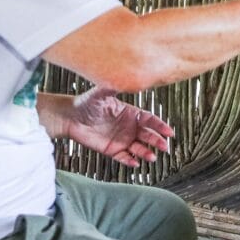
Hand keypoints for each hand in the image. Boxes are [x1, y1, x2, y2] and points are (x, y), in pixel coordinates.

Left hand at [37, 88, 173, 166]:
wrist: (70, 117)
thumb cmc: (86, 103)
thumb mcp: (100, 93)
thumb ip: (111, 86)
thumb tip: (122, 76)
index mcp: (131, 113)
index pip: (149, 120)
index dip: (160, 125)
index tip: (169, 131)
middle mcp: (129, 127)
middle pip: (148, 135)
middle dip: (157, 141)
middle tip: (164, 147)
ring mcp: (122, 139)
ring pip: (139, 148)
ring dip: (147, 153)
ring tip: (152, 157)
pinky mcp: (112, 150)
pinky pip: (124, 157)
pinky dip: (130, 161)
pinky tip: (135, 163)